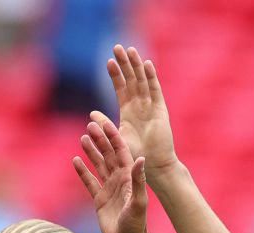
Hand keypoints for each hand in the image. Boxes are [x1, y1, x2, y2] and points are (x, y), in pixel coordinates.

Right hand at [73, 118, 148, 232]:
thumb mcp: (139, 201)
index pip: (121, 151)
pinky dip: (82, 172)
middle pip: (108, 155)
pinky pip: (89, 182)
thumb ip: (139, 180)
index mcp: (130, 177)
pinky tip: (75, 160)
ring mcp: (109, 188)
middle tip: (90, 124)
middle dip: (100, 140)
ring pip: (99, 165)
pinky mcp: (99, 199)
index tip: (105, 122)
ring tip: (83, 137)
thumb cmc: (137, 224)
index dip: (113, 136)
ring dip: (92, 152)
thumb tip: (141, 158)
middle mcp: (120, 180)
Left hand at [91, 45, 177, 177]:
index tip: (108, 61)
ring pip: (142, 81)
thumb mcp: (116, 138)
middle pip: (131, 80)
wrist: (153, 164)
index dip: (115, 75)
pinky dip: (151, 77)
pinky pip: (155, 90)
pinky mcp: (161, 110)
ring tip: (130, 49)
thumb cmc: (135, 155)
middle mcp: (140, 105)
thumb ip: (105, 125)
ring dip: (136, 65)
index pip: (121, 88)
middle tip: (117, 47)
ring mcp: (151, 106)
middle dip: (125, 64)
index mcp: (128, 111)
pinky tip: (147, 64)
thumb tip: (92, 114)